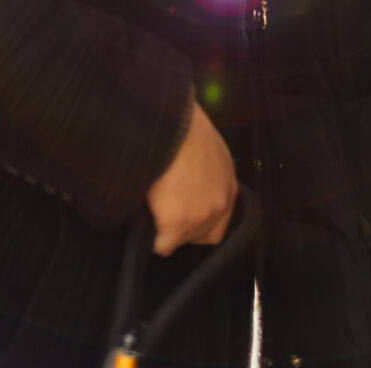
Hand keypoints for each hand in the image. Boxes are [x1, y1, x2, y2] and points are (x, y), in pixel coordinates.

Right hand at [145, 101, 237, 256]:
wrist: (172, 125)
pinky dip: (150, 238)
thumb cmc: (183, 127)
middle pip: (202, 234)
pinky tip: (142, 220)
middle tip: (164, 212)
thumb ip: (206, 171)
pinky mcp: (177, 225)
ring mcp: (200, 217)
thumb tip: (189, 183)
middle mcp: (220, 205)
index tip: (183, 215)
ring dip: (165, 228)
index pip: (219, 220)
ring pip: (180, 239)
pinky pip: (160, 245)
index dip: (200, 222)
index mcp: (228, 184)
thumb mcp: (207, 147)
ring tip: (151, 208)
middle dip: (184, 227)